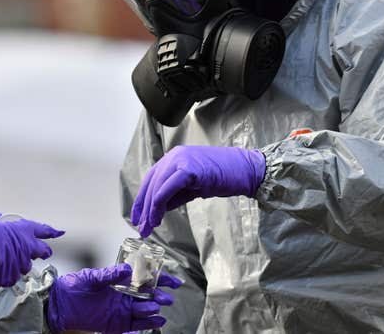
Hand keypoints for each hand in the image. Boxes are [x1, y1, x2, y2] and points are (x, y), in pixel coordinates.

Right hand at [0, 212, 64, 287]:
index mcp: (20, 230)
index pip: (42, 230)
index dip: (51, 231)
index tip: (59, 232)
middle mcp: (23, 248)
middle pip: (41, 251)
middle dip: (42, 251)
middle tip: (40, 252)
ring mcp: (16, 265)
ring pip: (25, 266)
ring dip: (19, 263)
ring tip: (5, 259)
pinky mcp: (6, 279)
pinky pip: (10, 277)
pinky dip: (5, 274)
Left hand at [46, 263, 181, 333]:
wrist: (59, 304)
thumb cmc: (74, 286)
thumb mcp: (92, 277)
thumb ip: (109, 275)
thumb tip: (127, 270)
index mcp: (120, 281)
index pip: (144, 279)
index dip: (160, 279)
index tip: (172, 281)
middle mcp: (124, 296)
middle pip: (148, 296)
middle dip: (159, 296)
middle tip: (166, 297)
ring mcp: (122, 310)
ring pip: (144, 310)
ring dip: (152, 309)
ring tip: (155, 307)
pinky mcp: (118, 324)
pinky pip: (136, 325)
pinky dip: (148, 323)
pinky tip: (157, 320)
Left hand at [133, 145, 265, 236]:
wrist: (245, 170)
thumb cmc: (223, 178)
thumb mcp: (193, 187)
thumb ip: (175, 195)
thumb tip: (158, 209)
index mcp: (173, 158)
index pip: (151, 179)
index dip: (142, 199)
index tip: (138, 217)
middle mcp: (173, 156)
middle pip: (150, 184)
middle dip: (143, 208)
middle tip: (141, 228)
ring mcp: (180, 160)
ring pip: (156, 187)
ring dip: (150, 210)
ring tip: (150, 227)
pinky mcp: (188, 169)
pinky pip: (167, 189)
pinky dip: (159, 204)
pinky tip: (158, 217)